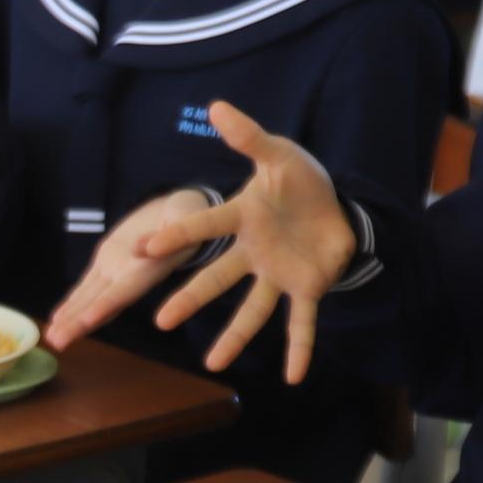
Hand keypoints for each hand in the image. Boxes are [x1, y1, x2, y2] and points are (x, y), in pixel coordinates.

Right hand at [66, 103, 355, 380]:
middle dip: (191, 298)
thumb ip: (249, 136)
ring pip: (252, 309)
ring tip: (212, 363)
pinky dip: (300, 349)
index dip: (178, 235)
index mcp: (243, 218)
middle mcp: (253, 252)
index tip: (145, 246)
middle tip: (159, 320)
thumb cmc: (299, 181)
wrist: (337, 205)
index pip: (206, 227)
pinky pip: (301, 323)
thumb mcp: (279, 154)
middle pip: (218, 278)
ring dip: (234, 337)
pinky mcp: (306, 289)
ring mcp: (277, 274)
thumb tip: (217, 105)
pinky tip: (294, 377)